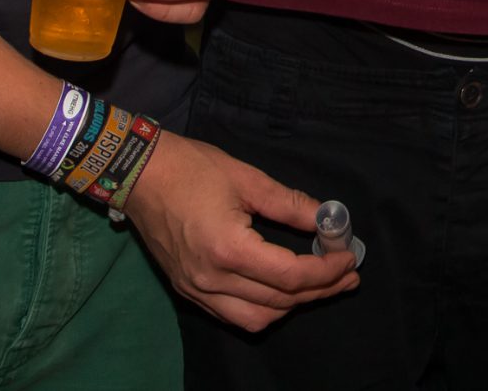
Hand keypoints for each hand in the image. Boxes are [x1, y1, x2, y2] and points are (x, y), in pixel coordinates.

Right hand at [122, 132, 358, 329]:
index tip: (349, 258)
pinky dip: (263, 308)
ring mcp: (196, 289)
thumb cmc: (191, 168)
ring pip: (256, 318)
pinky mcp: (187, 290)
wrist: (138, 174)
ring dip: (292, 305)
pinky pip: (232, 315)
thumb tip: (327, 219)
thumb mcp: (247, 178)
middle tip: (347, 275)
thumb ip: (290, 204)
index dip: (326, 270)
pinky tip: (282, 291)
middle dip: (319, 290)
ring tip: (319, 285)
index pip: (290, 275)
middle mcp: (211, 279)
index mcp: (228, 249)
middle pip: (278, 301)